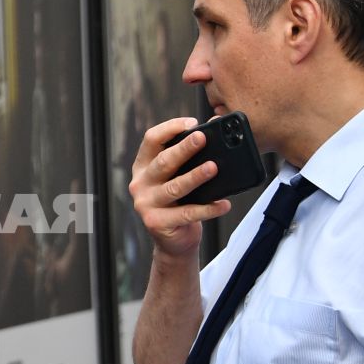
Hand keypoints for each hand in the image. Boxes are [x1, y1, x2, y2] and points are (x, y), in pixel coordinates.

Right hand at [130, 117, 231, 259]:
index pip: (151, 139)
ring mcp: (145, 204)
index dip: (170, 128)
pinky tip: (224, 204)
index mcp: (143, 166)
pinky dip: (208, 209)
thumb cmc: (180, 203)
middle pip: (163, 162)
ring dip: (195, 176)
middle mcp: (140, 183)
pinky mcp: (156, 223)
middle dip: (184, 148)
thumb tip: (213, 133)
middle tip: (203, 137)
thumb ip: (188, 160)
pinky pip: (187, 213)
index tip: (193, 123)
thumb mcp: (178, 177)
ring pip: (174, 187)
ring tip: (213, 168)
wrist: (174, 241)